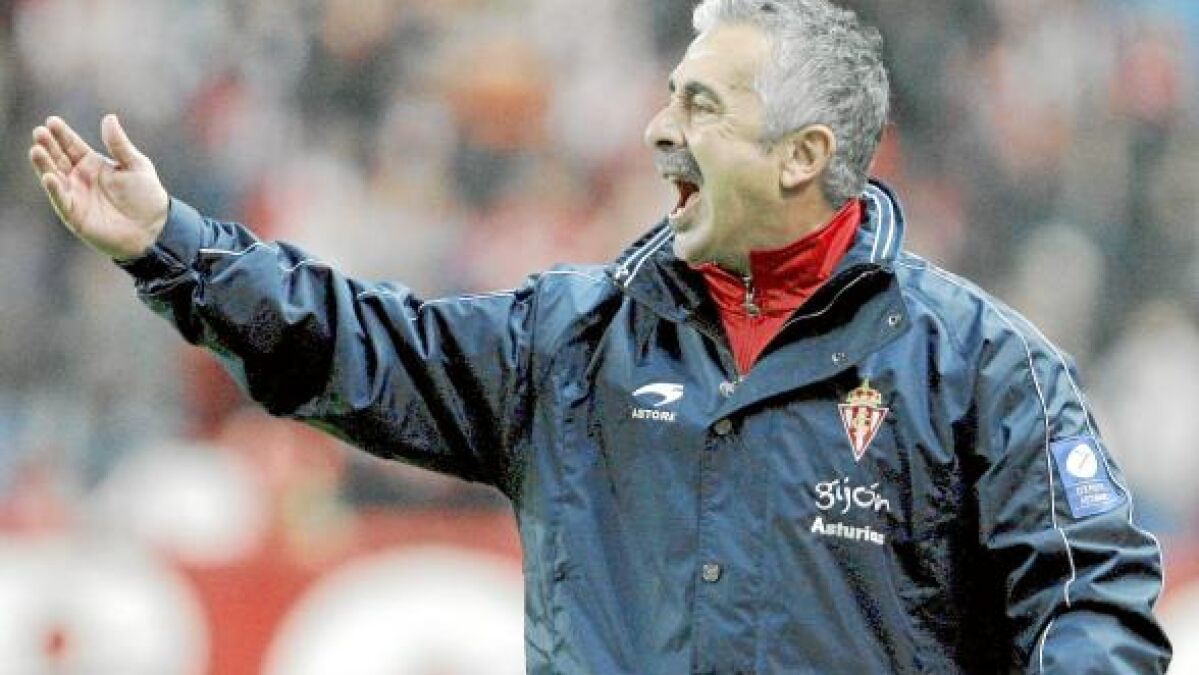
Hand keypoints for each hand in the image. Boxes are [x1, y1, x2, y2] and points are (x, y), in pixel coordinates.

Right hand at [29, 114, 169, 260]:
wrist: (154, 227)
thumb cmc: (146, 196)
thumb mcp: (136, 165)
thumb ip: (119, 144)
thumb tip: (109, 117)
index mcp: (93, 164)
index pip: (72, 145)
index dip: (61, 134)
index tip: (52, 121)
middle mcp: (80, 178)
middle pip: (58, 158)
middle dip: (48, 145)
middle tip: (39, 132)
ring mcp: (75, 196)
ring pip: (54, 176)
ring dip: (44, 164)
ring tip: (36, 149)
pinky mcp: (75, 214)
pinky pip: (61, 200)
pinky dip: (54, 189)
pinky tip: (50, 177)